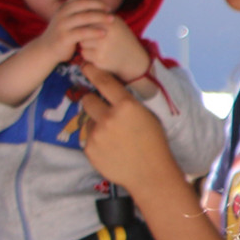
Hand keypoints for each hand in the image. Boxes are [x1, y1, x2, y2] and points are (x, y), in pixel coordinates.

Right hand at [33, 0, 119, 67]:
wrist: (47, 49)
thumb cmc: (64, 33)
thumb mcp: (69, 19)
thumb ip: (80, 11)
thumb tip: (99, 2)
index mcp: (65, 7)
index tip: (104, 3)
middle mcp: (62, 13)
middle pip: (83, 3)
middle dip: (99, 5)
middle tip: (111, 10)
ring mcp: (62, 25)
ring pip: (84, 17)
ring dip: (100, 17)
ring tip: (112, 19)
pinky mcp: (64, 37)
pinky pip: (82, 32)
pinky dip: (94, 32)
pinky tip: (104, 33)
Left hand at [76, 65, 180, 195]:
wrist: (150, 174)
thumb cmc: (154, 143)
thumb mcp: (147, 116)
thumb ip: (128, 104)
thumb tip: (111, 93)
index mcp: (127, 106)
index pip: (104, 82)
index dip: (93, 72)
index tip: (85, 66)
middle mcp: (108, 117)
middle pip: (88, 100)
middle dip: (93, 102)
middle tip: (103, 111)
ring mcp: (96, 134)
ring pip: (88, 120)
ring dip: (96, 124)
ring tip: (113, 137)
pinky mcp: (89, 149)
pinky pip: (88, 137)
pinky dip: (96, 141)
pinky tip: (111, 149)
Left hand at [83, 13, 151, 83]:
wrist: (134, 59)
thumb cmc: (121, 38)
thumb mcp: (115, 23)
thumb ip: (99, 15)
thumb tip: (78, 11)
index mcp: (111, 22)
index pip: (88, 19)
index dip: (88, 24)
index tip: (94, 29)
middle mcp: (107, 34)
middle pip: (82, 31)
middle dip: (86, 36)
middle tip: (97, 39)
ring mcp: (103, 47)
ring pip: (82, 43)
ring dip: (86, 45)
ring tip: (99, 47)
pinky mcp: (100, 59)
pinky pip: (84, 54)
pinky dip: (89, 55)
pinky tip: (100, 55)